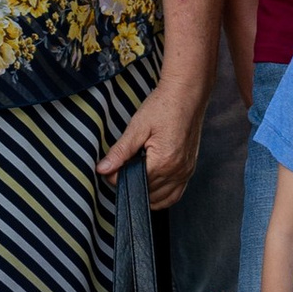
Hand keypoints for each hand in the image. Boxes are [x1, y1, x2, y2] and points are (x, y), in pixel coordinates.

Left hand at [99, 80, 204, 209]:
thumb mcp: (138, 126)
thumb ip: (120, 151)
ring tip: (136, 174)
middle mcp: (177, 171)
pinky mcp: (190, 168)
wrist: (187, 93)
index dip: (117, 176)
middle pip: (147, 193)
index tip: (111, 165)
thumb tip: (102, 169)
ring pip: (161, 199)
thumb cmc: (164, 106)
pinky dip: (162, 196)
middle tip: (121, 167)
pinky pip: (175, 194)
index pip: (134, 182)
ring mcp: (186, 171)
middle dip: (131, 184)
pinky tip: (151, 186)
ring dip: (146, 193)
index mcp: (163, 161)